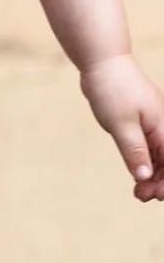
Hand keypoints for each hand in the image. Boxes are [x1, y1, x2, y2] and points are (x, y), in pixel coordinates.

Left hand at [80, 54, 163, 201]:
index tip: (157, 196)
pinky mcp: (143, 124)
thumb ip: (134, 151)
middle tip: (142, 197)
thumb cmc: (113, 90)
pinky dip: (145, 164)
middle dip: (161, 182)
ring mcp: (155, 125)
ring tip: (138, 194)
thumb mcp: (121, 125)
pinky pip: (150, 149)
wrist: (103, 64)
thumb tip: (145, 176)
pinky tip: (137, 178)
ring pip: (160, 157)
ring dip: (153, 176)